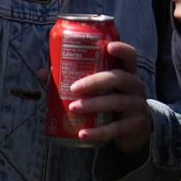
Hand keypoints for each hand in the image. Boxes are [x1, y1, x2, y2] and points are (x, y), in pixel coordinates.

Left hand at [70, 40, 151, 154]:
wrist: (135, 130)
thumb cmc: (112, 101)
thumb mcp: (102, 89)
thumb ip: (77, 79)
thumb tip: (43, 72)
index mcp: (127, 73)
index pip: (130, 56)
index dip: (122, 49)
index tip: (108, 46)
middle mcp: (135, 86)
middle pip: (119, 78)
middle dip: (96, 81)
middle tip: (73, 88)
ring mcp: (137, 105)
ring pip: (117, 102)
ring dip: (94, 104)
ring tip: (73, 108)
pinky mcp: (134, 125)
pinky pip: (116, 128)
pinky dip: (98, 132)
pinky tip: (83, 134)